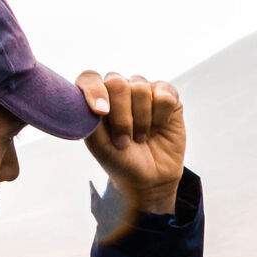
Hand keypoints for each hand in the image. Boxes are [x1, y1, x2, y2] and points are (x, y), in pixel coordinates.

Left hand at [77, 71, 185, 217]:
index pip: (90, 78)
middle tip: (123, 140)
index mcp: (97, 97)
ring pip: (141, 88)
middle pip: (117, 83)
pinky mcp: (168, 96)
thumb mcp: (98, 144)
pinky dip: (161, 116)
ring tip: (141, 137)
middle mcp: (119, 90)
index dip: (94, 91)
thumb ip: (89, 119)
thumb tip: (94, 101)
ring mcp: (144, 91)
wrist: (150, 178)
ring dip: (141, 120)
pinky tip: (159, 127)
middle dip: (121, 116)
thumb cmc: (120, 160)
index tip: (101, 112)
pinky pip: (165, 95)